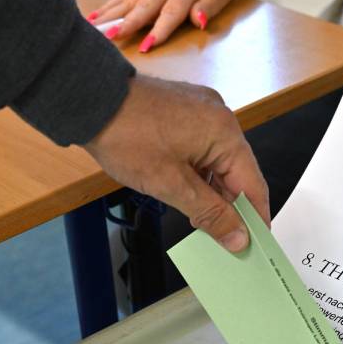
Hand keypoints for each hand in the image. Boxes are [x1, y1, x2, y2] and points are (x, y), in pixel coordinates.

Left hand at [85, 74, 269, 251]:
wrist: (88, 99)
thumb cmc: (125, 134)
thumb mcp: (171, 185)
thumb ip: (210, 214)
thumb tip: (238, 237)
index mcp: (225, 133)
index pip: (253, 185)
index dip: (255, 218)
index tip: (253, 244)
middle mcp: (220, 118)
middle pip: (238, 174)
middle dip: (230, 207)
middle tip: (222, 238)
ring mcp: (203, 112)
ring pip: (219, 163)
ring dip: (212, 192)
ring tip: (199, 219)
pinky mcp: (186, 112)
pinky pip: (204, 148)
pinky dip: (199, 173)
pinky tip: (187, 192)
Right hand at [88, 0, 234, 51]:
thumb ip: (209, 6)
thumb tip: (199, 21)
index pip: (170, 14)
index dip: (158, 31)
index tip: (146, 47)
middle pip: (142, 7)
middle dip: (125, 23)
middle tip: (108, 38)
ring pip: (127, 0)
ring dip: (109, 15)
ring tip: (93, 29)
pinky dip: (109, 5)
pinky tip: (96, 15)